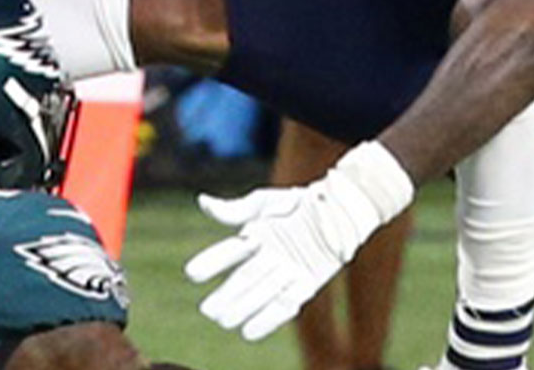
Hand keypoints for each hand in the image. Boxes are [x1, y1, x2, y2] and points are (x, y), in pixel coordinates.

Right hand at [183, 142, 413, 340]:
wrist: (341, 209)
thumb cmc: (302, 202)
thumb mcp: (269, 201)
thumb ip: (238, 209)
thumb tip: (203, 202)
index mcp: (254, 238)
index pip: (229, 253)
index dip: (212, 262)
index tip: (192, 273)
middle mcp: (267, 259)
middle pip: (244, 280)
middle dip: (226, 295)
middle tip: (208, 310)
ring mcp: (285, 274)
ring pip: (261, 294)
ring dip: (244, 309)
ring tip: (225, 321)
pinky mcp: (306, 286)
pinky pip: (286, 305)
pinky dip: (269, 319)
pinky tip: (250, 331)